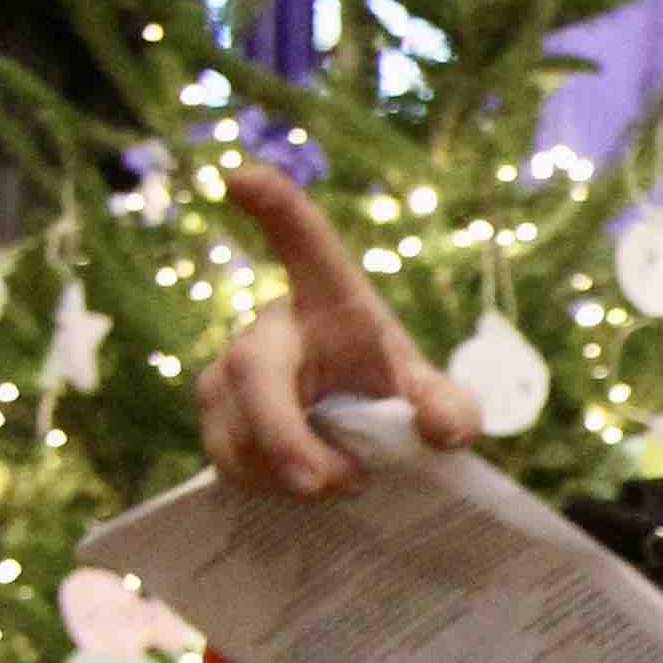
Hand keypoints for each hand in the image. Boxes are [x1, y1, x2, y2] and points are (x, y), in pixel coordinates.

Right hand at [192, 159, 481, 496]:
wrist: (350, 428)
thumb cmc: (386, 390)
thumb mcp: (427, 394)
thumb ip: (449, 407)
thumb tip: (445, 432)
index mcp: (328, 299)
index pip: (303, 243)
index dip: (275, 208)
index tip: (241, 176)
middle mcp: (265, 329)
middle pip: (253, 376)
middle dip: (287, 438)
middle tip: (336, 485)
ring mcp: (225, 373)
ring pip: (239, 430)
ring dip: (291, 473)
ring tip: (344, 482)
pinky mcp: (213, 418)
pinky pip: (230, 461)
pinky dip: (271, 485)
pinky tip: (306, 487)